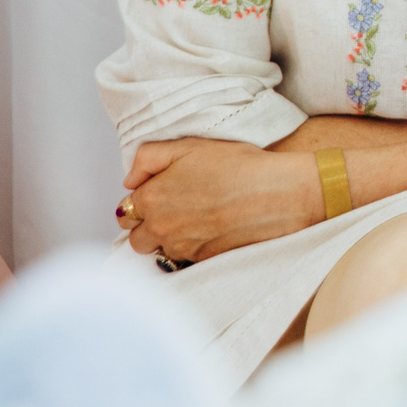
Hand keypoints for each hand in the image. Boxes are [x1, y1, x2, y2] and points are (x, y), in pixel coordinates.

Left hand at [119, 138, 321, 264]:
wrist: (280, 193)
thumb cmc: (239, 165)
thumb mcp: (190, 146)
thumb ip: (148, 158)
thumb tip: (130, 180)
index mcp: (152, 197)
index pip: (127, 210)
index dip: (144, 201)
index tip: (162, 194)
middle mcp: (160, 227)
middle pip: (136, 237)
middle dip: (149, 226)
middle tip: (175, 209)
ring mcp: (181, 247)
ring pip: (160, 250)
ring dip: (170, 239)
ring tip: (195, 221)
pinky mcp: (202, 260)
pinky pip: (185, 259)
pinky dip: (192, 247)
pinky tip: (212, 230)